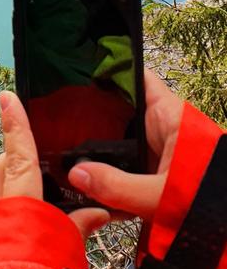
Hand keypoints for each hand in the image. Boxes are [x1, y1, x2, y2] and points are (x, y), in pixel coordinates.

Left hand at [0, 90, 109, 239]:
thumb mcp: (66, 252)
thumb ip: (78, 228)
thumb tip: (97, 213)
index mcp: (19, 205)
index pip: (19, 155)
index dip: (15, 125)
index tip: (7, 98)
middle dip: (8, 160)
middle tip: (29, 164)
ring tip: (18, 194)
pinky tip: (2, 223)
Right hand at [68, 69, 183, 220]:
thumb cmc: (212, 201)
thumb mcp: (161, 195)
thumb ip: (117, 186)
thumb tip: (75, 175)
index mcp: (169, 115)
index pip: (135, 75)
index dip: (107, 67)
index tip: (74, 67)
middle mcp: (163, 126)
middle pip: (120, 108)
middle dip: (92, 114)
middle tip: (57, 117)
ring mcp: (159, 149)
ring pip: (121, 139)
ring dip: (100, 149)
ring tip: (63, 150)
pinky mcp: (158, 172)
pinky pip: (128, 165)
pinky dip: (112, 173)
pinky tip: (89, 186)